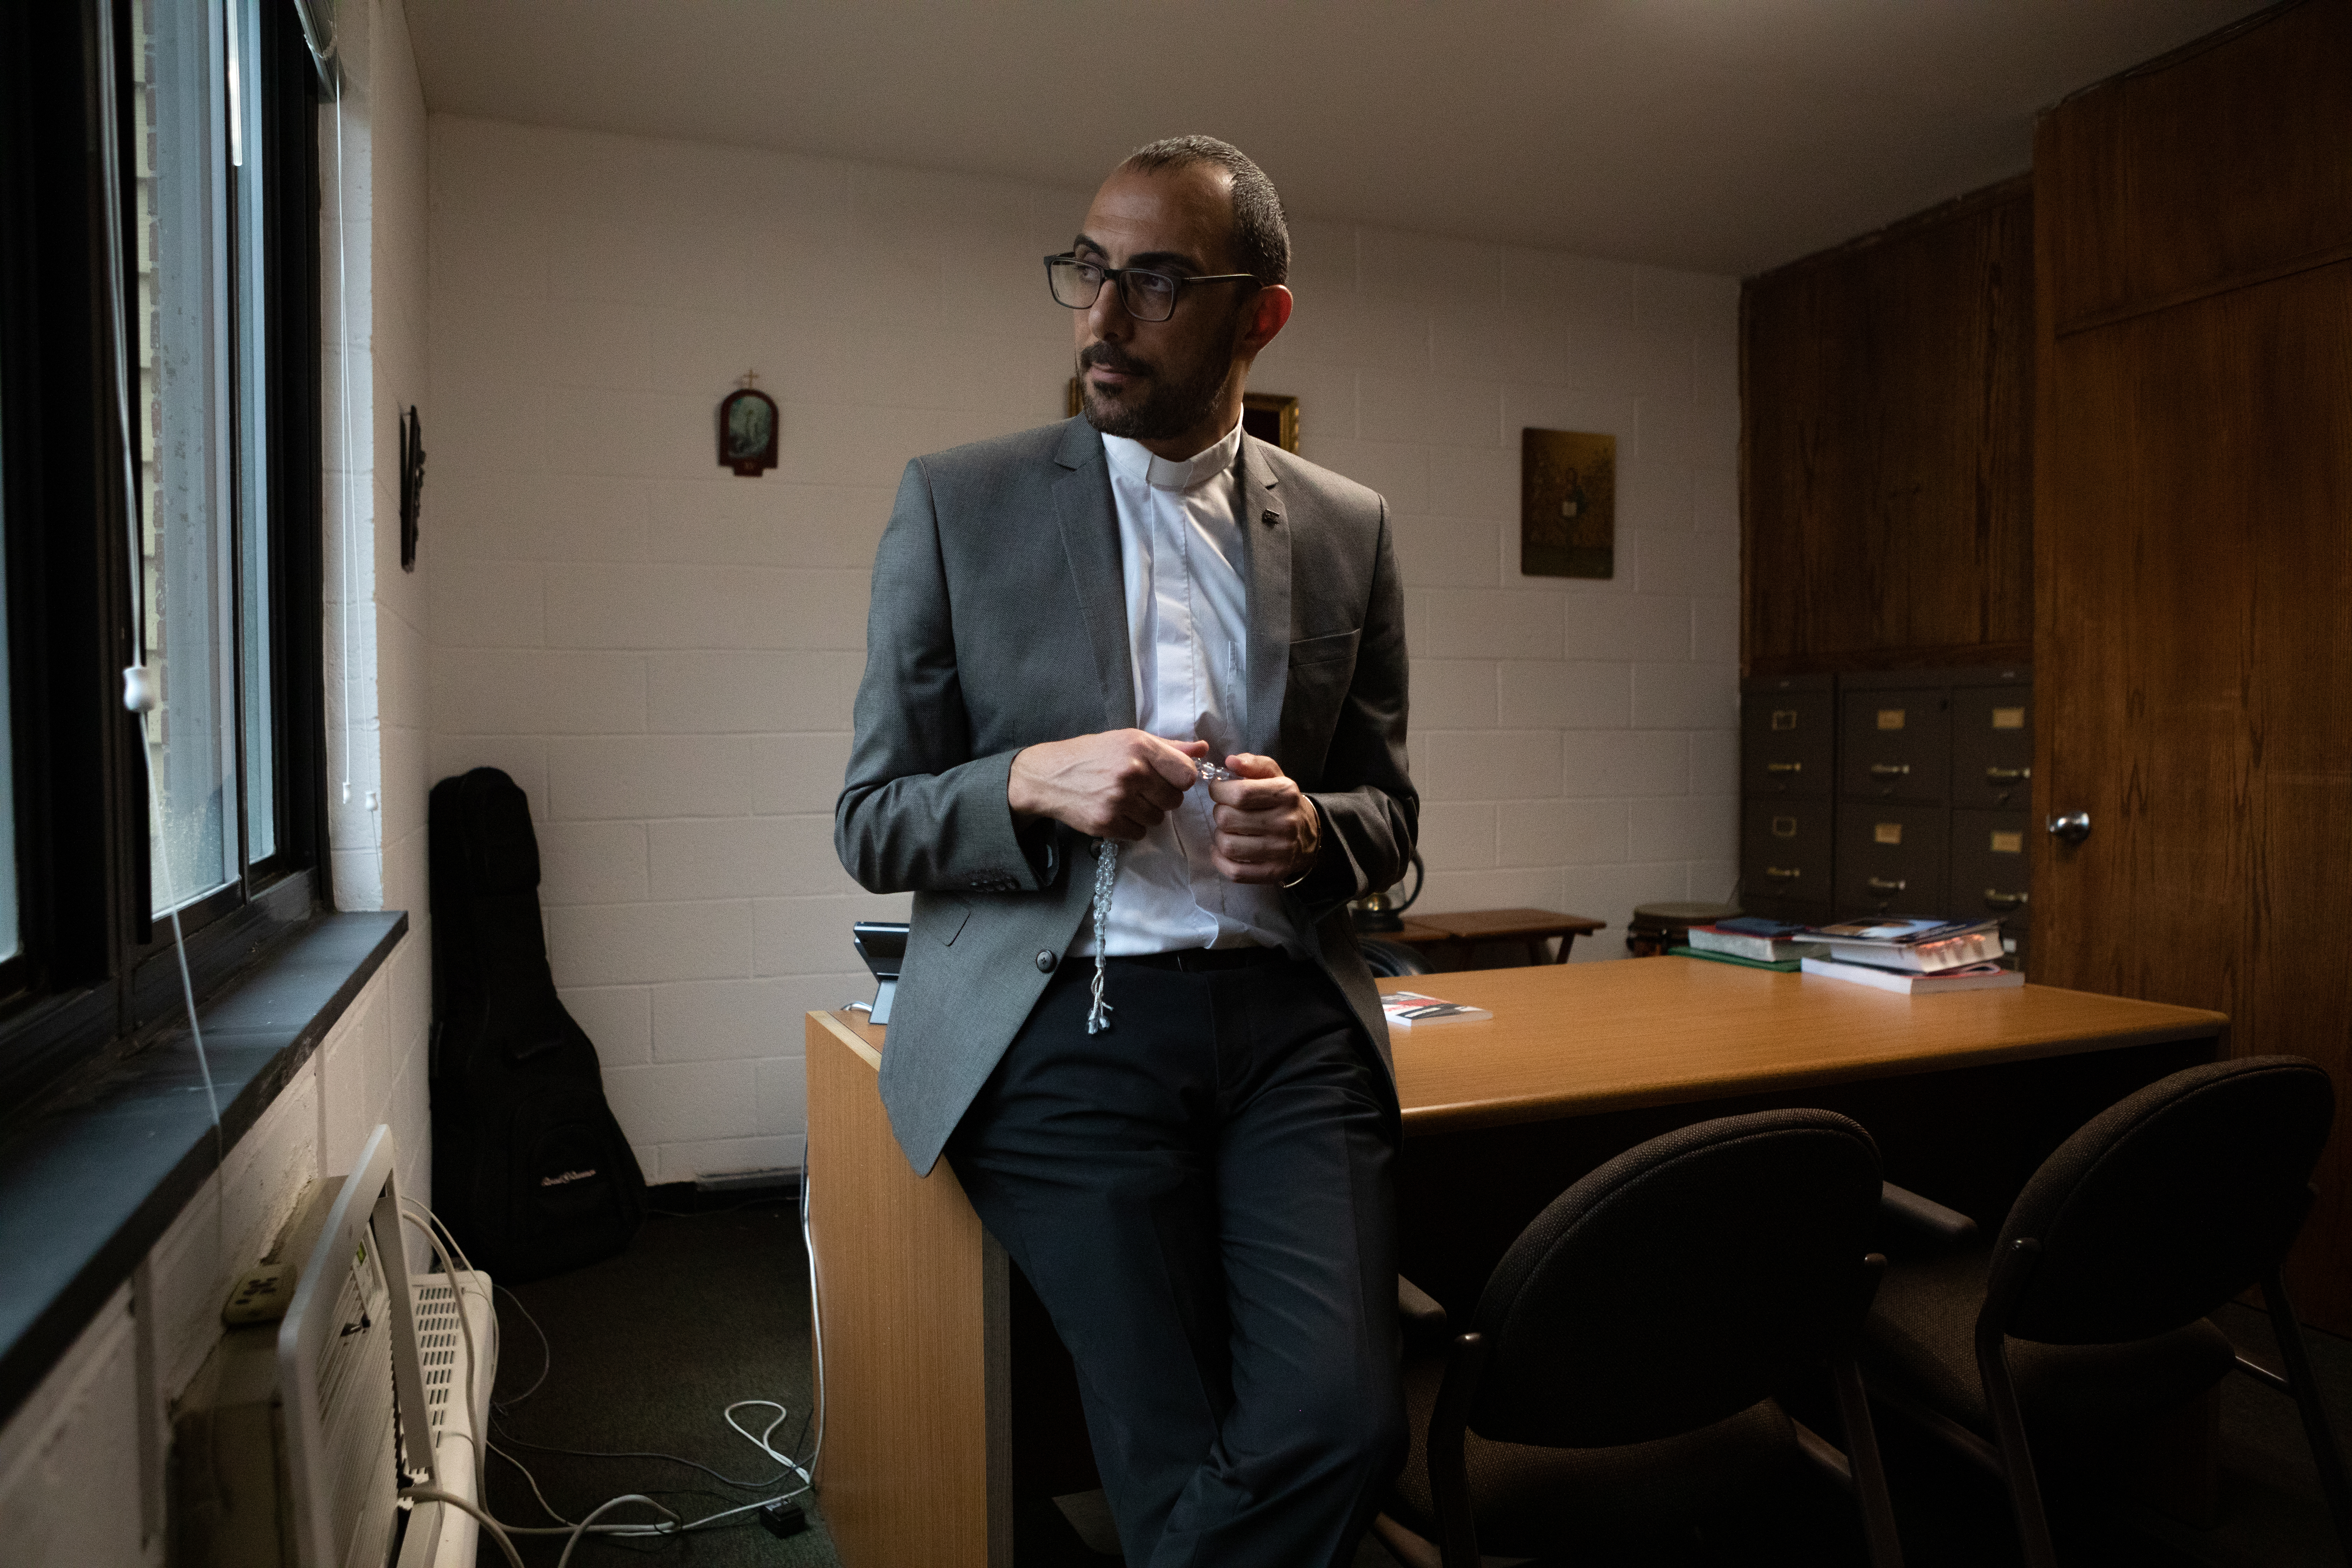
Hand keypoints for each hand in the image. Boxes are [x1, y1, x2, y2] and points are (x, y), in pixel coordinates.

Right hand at [1009, 731, 1207, 840]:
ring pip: (1158, 819)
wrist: (1048, 776)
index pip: (1187, 775)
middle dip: (1162, 797)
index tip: (1166, 778)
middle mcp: (1131, 771)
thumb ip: (1169, 747)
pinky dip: (1130, 826)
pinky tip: (1114, 811)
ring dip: (1146, 813)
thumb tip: (1204, 750)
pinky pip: (1139, 833)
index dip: (1179, 779)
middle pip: (1174, 800)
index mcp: (1140, 746)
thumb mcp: (1128, 740)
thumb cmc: (1092, 754)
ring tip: (1124, 799)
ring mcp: (1118, 799)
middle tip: (1141, 789)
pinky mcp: (1107, 823)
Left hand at [1206, 754, 1320, 884]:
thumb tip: (1230, 761)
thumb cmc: (1282, 802)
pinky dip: (1221, 860)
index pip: (1239, 793)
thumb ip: (1253, 764)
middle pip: (1228, 819)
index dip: (1218, 791)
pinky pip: (1235, 871)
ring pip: (1228, 845)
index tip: (1218, 790)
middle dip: (1219, 812)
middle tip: (1226, 811)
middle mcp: (1286, 823)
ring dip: (1219, 836)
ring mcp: (1281, 851)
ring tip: (1228, 830)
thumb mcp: (1274, 776)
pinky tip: (1223, 850)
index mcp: (1286, 794)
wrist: (1309, 835)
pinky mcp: (1274, 872)